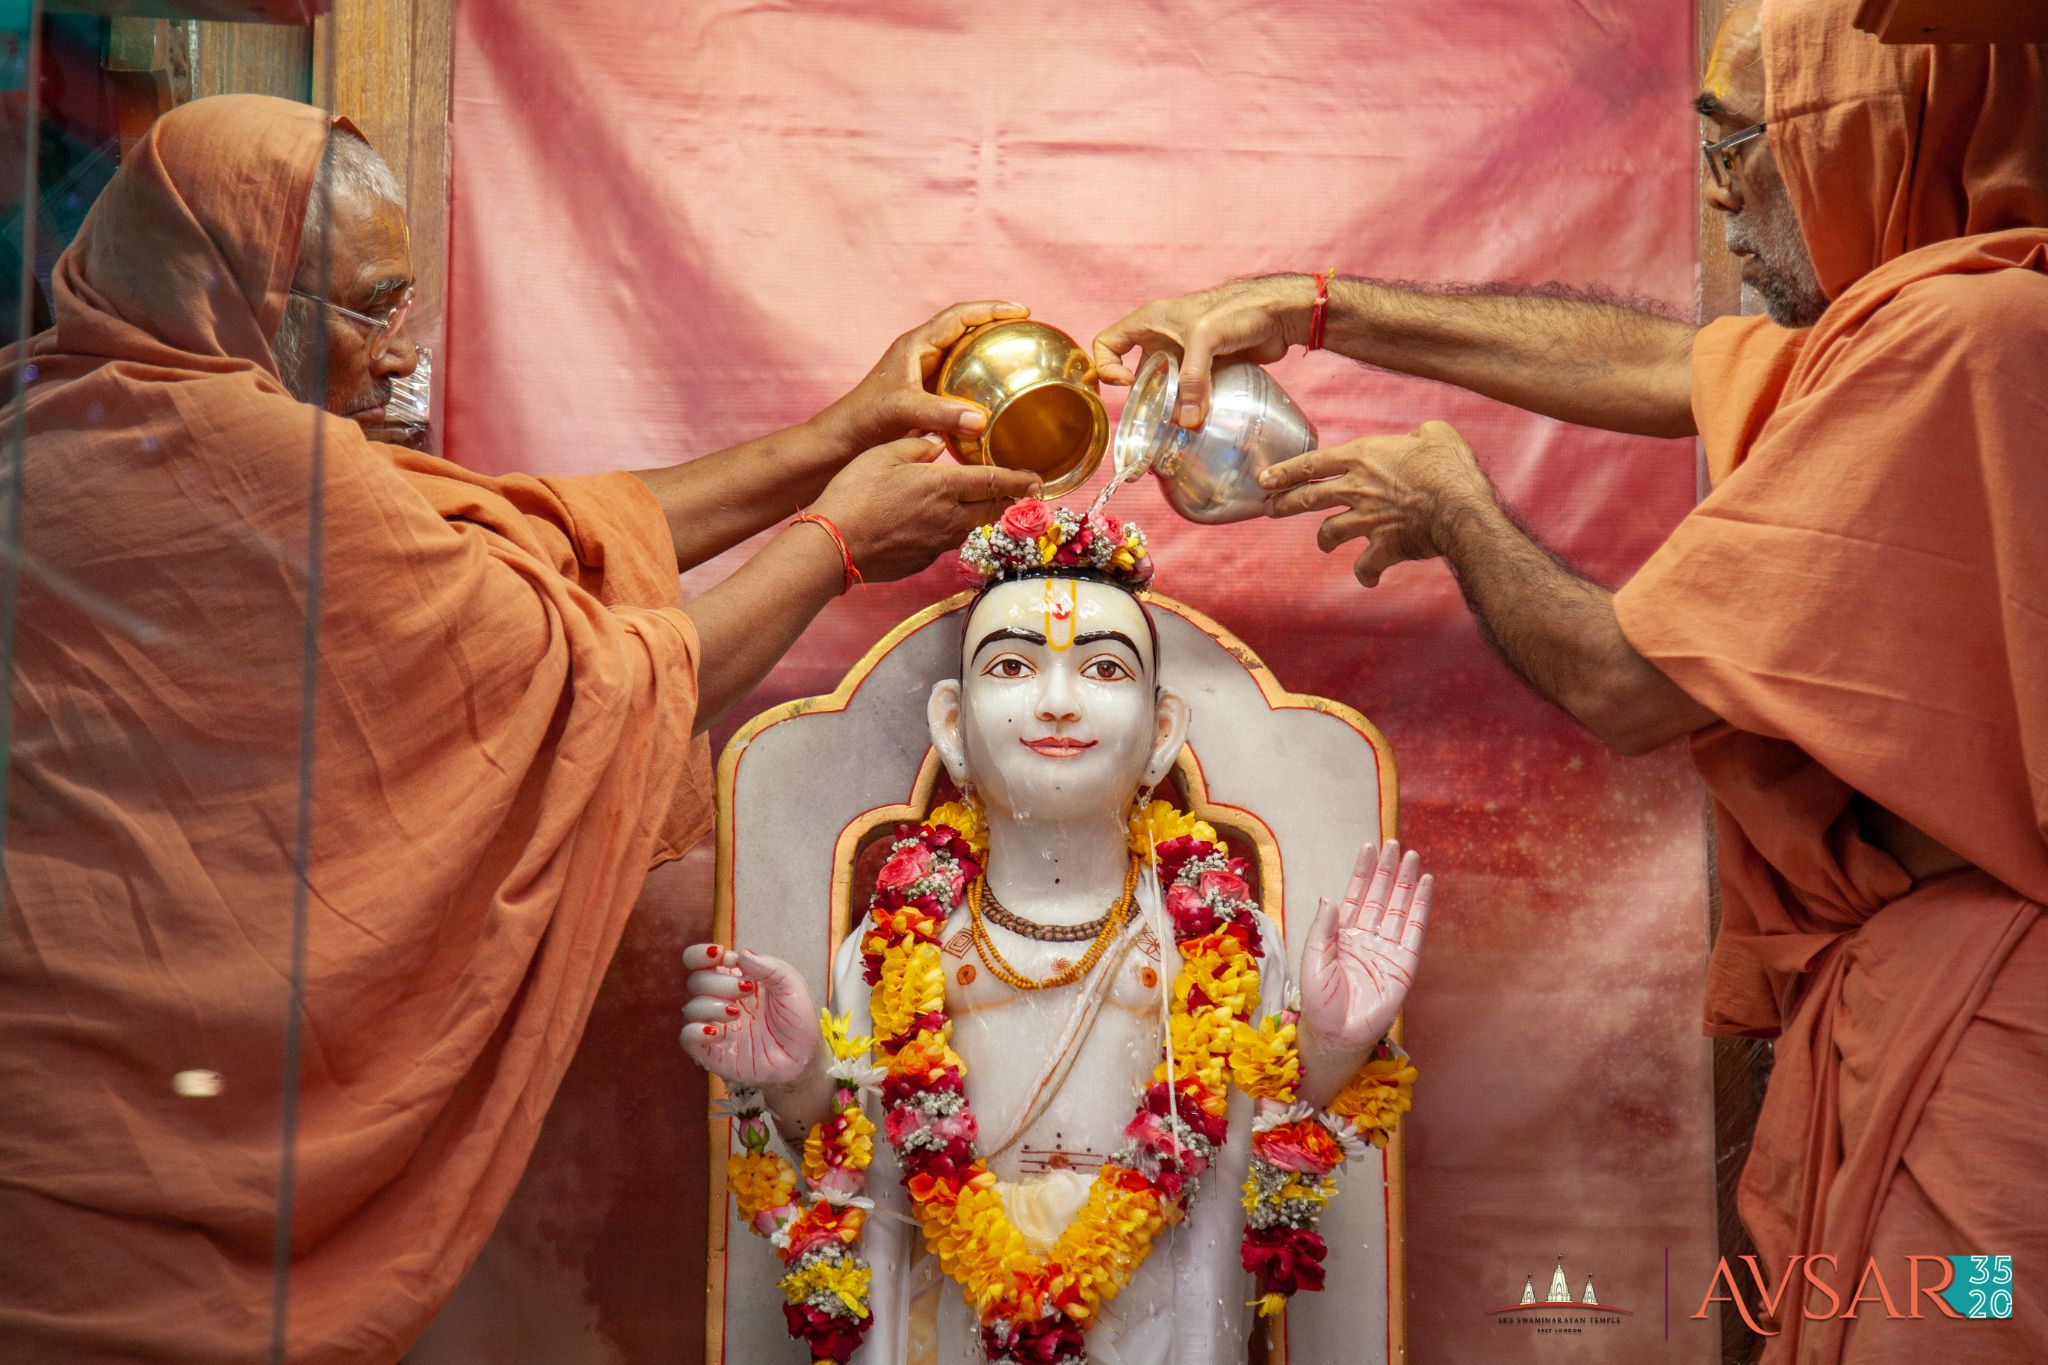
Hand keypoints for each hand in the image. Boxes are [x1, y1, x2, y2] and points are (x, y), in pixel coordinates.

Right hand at [679, 944, 821, 1088]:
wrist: (804, 1060)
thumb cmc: (798, 1021)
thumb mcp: (792, 986)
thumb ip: (770, 967)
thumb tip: (741, 954)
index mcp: (736, 979)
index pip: (703, 961)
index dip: (702, 955)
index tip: (721, 956)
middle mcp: (722, 1000)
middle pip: (696, 981)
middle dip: (718, 982)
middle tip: (746, 989)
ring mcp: (716, 1026)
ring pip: (691, 1007)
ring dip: (710, 1005)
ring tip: (736, 1013)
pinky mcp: (712, 1052)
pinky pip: (687, 1038)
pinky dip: (695, 1030)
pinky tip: (715, 1031)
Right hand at [810, 435, 1038, 582]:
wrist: (833, 545)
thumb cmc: (854, 494)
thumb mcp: (884, 453)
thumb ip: (918, 447)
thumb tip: (937, 446)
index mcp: (942, 486)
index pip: (993, 482)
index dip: (1019, 481)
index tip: (1037, 480)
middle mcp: (947, 518)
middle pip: (990, 510)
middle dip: (1009, 501)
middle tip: (1021, 493)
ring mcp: (935, 544)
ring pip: (969, 528)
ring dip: (980, 516)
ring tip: (982, 505)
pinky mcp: (920, 561)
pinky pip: (943, 543)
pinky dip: (948, 531)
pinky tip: (934, 524)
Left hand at [814, 300, 1032, 454]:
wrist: (844, 440)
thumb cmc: (867, 419)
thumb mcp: (904, 411)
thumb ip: (941, 415)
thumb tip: (982, 420)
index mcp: (916, 345)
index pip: (960, 316)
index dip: (991, 309)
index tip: (1021, 311)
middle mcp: (922, 354)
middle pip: (966, 328)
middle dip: (996, 323)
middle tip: (1027, 329)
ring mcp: (925, 374)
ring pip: (964, 354)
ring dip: (989, 351)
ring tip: (1019, 356)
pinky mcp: (927, 395)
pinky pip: (961, 380)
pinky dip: (981, 380)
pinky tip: (998, 396)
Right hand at [1092, 274, 1313, 429]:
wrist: (1279, 313)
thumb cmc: (1237, 309)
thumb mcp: (1205, 339)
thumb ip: (1192, 379)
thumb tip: (1187, 421)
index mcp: (1149, 321)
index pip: (1107, 343)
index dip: (1106, 366)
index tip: (1125, 385)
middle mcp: (1163, 338)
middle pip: (1137, 372)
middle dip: (1143, 398)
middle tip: (1153, 421)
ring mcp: (1185, 355)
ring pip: (1165, 387)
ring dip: (1169, 407)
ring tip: (1177, 427)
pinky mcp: (1207, 370)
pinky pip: (1189, 393)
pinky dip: (1191, 408)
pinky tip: (1199, 420)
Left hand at [1259, 419, 1493, 586]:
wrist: (1459, 508)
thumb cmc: (1448, 466)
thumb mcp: (1435, 433)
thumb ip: (1418, 434)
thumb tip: (1419, 437)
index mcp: (1362, 457)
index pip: (1312, 463)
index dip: (1284, 472)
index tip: (1264, 480)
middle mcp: (1355, 489)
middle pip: (1308, 498)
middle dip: (1285, 505)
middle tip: (1271, 509)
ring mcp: (1366, 520)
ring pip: (1329, 532)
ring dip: (1324, 539)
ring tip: (1324, 544)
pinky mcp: (1383, 547)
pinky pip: (1365, 566)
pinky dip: (1365, 573)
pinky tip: (1368, 578)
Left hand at [1299, 840, 1432, 1051]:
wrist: (1336, 1034)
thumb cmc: (1318, 1002)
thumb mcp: (1312, 959)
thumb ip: (1323, 928)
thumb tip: (1329, 897)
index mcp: (1342, 934)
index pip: (1356, 895)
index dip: (1363, 872)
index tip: (1369, 848)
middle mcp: (1366, 937)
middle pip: (1380, 896)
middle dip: (1387, 871)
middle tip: (1395, 844)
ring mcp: (1386, 949)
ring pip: (1399, 908)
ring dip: (1406, 883)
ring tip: (1412, 857)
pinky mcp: (1404, 964)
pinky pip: (1414, 930)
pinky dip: (1421, 907)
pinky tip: (1426, 885)